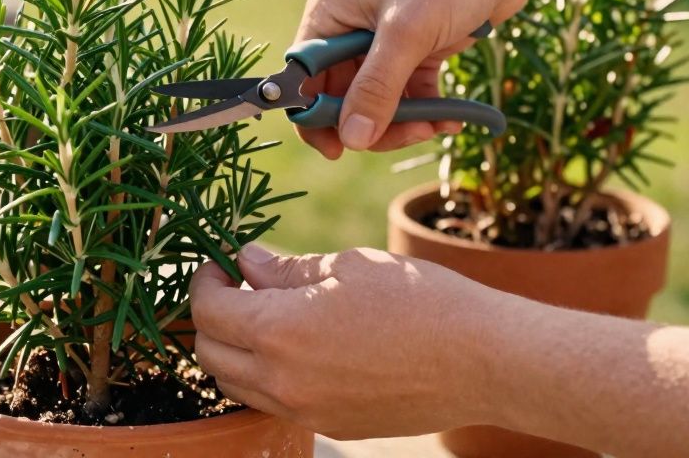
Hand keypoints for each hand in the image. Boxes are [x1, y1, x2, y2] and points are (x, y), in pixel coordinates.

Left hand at [190, 244, 503, 439]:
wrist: (484, 360)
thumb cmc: (419, 300)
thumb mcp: (347, 267)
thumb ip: (284, 269)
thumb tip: (244, 261)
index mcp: (280, 332)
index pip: (207, 311)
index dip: (204, 281)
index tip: (219, 264)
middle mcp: (283, 380)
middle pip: (209, 353)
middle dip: (211, 316)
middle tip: (236, 287)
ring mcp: (306, 410)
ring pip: (236, 384)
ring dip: (234, 349)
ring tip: (265, 316)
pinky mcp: (330, 425)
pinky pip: (273, 402)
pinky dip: (265, 375)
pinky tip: (297, 346)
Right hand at [296, 0, 535, 157]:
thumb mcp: (407, 34)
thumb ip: (376, 89)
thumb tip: (352, 140)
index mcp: (329, 14)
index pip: (304, 79)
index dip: (315, 117)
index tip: (338, 151)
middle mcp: (349, 28)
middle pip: (342, 97)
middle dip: (372, 123)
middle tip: (411, 134)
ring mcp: (383, 41)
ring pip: (377, 101)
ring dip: (404, 121)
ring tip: (437, 126)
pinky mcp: (417, 50)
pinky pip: (409, 94)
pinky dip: (426, 111)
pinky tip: (451, 119)